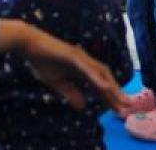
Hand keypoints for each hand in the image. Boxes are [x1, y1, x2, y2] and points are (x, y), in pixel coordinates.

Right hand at [2, 21, 130, 113]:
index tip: (119, 111)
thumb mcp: (56, 83)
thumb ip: (70, 93)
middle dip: (116, 94)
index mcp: (81, 69)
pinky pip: (87, 68)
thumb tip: (83, 107)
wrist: (28, 43)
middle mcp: (85, 62)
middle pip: (104, 79)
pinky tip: (104, 86)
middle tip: (127, 108)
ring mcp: (80, 57)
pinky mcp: (72, 55)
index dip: (109, 98)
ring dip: (111, 87)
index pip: (99, 86)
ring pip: (100, 73)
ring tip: (121, 100)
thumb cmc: (41, 61)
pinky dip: (96, 77)